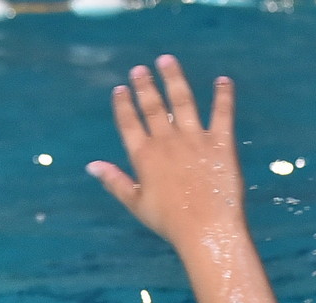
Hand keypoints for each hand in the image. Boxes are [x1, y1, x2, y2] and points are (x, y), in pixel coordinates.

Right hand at [87, 55, 243, 251]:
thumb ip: (114, 181)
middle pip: (152, 106)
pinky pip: (222, 113)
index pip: (129, 123)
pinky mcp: (220, 142)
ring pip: (181, 100)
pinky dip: (223, 95)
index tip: (120, 89)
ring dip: (173, 78)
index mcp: (144, 156)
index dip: (123, 104)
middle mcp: (167, 141)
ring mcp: (194, 139)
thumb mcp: (135, 203)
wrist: (206, 229)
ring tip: (166, 61)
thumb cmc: (169, 221)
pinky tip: (223, 81)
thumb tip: (92, 166)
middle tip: (139, 69)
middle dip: (145, 85)